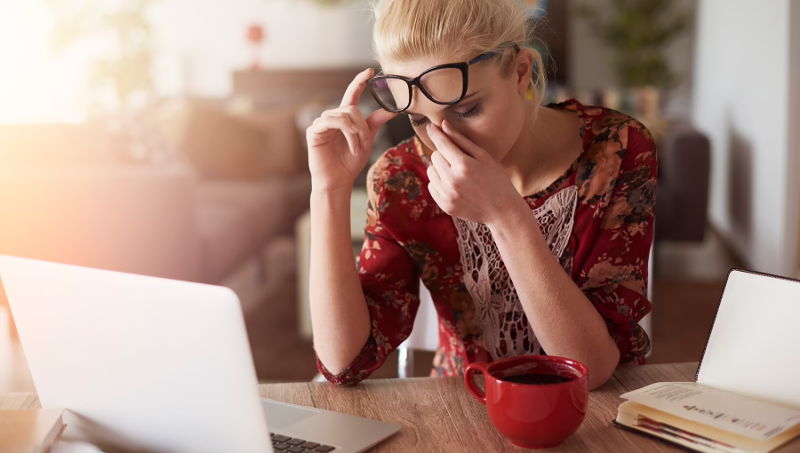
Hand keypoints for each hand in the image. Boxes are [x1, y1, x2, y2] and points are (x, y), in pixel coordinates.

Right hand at [306, 68, 397, 192]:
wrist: (338, 181)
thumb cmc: (350, 162)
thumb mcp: (367, 140)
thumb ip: (375, 123)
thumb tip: (391, 110)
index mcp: (345, 118)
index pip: (352, 94)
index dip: (360, 81)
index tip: (370, 71)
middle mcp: (332, 117)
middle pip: (352, 108)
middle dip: (363, 126)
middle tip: (365, 143)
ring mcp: (322, 123)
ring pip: (344, 115)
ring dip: (356, 132)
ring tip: (357, 148)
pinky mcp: (314, 131)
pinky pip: (333, 122)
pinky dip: (347, 134)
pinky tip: (350, 147)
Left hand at [425, 120, 527, 224]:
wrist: (502, 211)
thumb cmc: (497, 179)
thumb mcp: (483, 156)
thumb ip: (461, 140)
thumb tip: (443, 125)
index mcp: (464, 165)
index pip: (442, 144)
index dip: (435, 133)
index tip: (431, 126)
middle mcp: (453, 180)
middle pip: (435, 156)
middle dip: (444, 154)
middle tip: (459, 160)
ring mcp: (447, 194)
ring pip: (431, 170)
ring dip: (440, 168)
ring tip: (457, 173)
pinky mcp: (444, 205)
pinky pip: (431, 186)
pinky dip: (439, 182)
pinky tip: (455, 185)